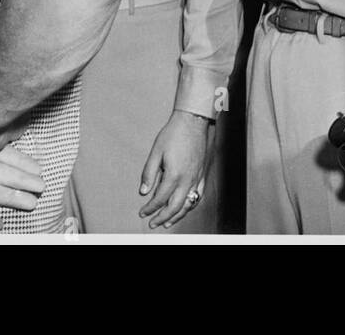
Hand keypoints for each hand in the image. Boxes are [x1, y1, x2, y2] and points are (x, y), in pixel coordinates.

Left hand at [137, 110, 214, 228]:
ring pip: (187, 205)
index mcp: (174, 175)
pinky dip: (190, 206)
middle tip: (152, 223)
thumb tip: (143, 192)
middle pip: (174, 207)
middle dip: (162, 218)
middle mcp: (187, 180)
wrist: (193, 122)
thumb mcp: (156, 151)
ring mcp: (196, 179)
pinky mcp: (202, 175)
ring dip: (176, 216)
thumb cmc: (174, 134)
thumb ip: (149, 173)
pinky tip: (185, 208)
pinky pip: (197, 197)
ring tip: (167, 223)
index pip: (160, 199)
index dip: (150, 208)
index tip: (142, 212)